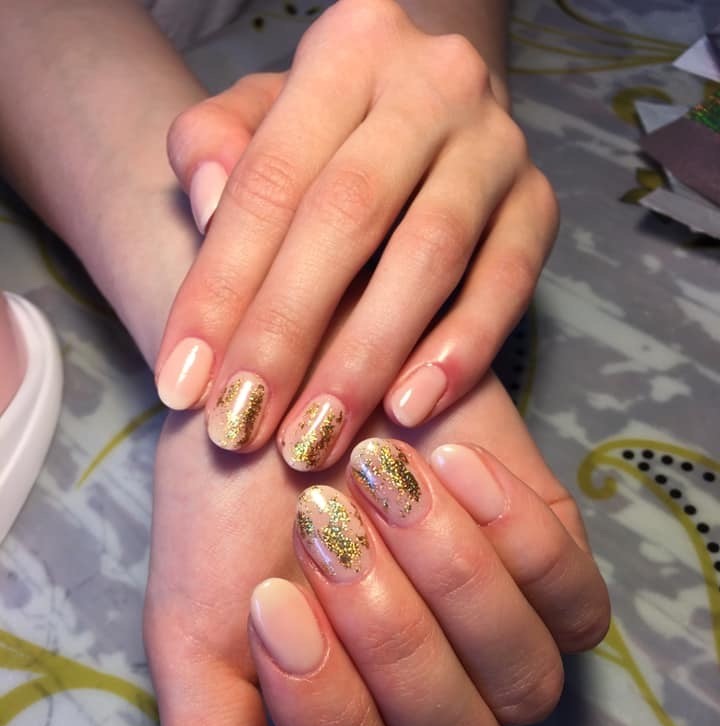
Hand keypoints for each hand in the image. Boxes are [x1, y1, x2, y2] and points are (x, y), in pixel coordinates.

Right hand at [143, 369, 608, 725]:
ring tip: (378, 477)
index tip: (271, 603)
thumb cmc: (230, 511)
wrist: (274, 385)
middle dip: (389, 640)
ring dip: (449, 579)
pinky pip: (576, 600)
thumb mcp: (189, 641)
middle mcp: (442, 717)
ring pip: (526, 684)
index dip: (330, 724)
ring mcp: (509, 649)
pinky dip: (515, 535)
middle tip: (323, 528)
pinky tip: (450, 463)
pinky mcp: (559, 575)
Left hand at [154, 0, 558, 467]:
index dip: (219, 289)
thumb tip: (208, 200)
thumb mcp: (258, 120)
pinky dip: (459, 349)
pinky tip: (409, 408)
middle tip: (244, 426)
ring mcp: (497, 144)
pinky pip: (506, 283)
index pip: (268, 180)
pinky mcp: (539, 205)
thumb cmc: (326, 137)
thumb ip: (215, 148)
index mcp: (348, 49)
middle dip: (287, 334)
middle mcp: (433, 81)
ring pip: (428, 255)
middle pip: (348, 216)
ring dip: (367, 356)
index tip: (181, 385)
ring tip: (318, 435)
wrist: (430, 113)